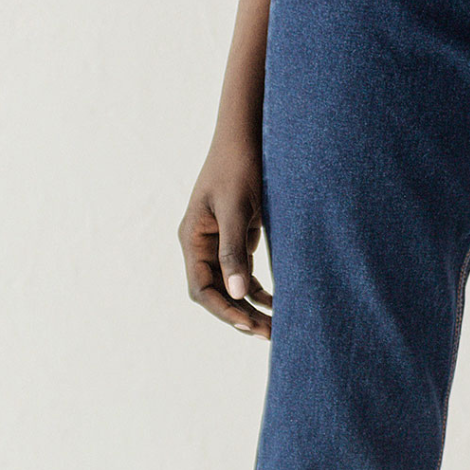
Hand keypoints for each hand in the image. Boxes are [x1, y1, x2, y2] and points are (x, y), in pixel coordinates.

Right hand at [178, 130, 272, 336]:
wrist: (247, 136)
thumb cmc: (239, 167)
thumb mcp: (237, 209)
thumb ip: (234, 251)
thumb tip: (237, 292)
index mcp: (192, 238)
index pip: (202, 288)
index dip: (224, 310)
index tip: (249, 324)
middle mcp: (200, 243)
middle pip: (215, 292)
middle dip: (240, 314)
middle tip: (270, 333)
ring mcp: (217, 241)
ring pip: (230, 285)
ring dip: (250, 306)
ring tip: (275, 326)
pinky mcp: (236, 236)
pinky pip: (242, 271)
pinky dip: (257, 288)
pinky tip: (277, 301)